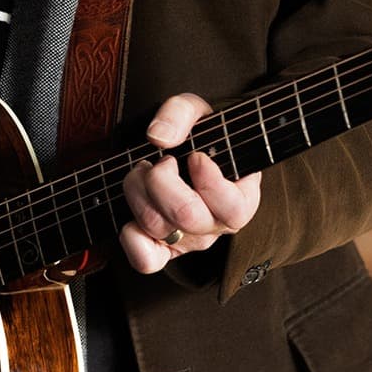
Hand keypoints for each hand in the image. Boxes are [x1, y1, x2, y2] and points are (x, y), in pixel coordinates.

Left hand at [120, 92, 262, 274]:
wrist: (187, 152)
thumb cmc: (199, 135)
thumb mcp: (196, 111)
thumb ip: (180, 114)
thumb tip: (159, 138)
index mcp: (240, 199)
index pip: (232, 207)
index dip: (208, 179)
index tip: (196, 156)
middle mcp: (216, 225)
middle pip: (186, 216)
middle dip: (161, 179)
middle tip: (161, 161)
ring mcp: (189, 240)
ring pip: (158, 227)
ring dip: (138, 192)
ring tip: (143, 172)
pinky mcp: (163, 249)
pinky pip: (146, 260)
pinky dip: (132, 239)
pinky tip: (131, 216)